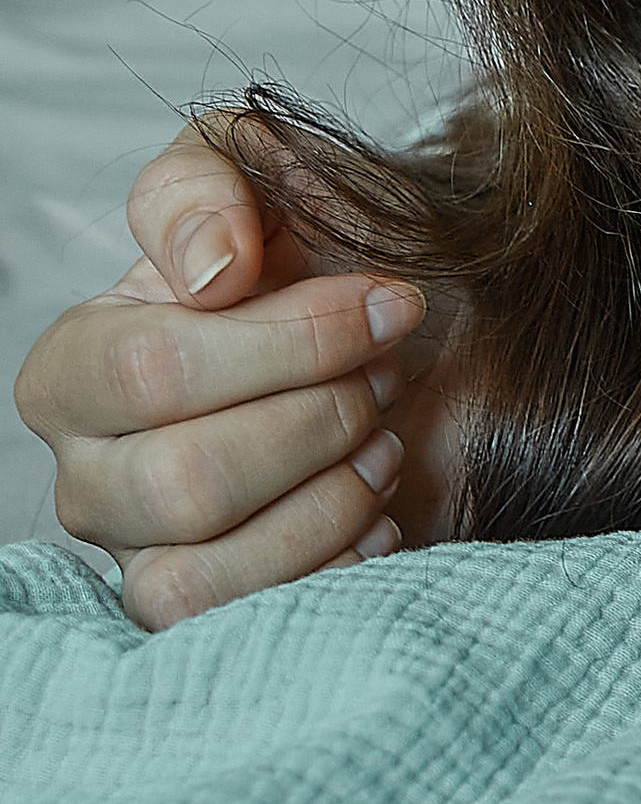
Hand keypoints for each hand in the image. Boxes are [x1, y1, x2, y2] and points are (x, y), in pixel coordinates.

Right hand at [13, 120, 429, 627]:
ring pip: (201, 575)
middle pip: (183, 483)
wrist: (403, 345)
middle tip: (387, 378)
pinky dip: (335, 571)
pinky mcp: (206, 619)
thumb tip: (211, 268)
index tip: (390, 306)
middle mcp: (87, 475)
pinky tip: (379, 515)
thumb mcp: (261, 174)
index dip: (290, 342)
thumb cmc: (319, 258)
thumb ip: (207, 184)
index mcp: (75, 365)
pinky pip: (251, 628)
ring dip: (326, 504)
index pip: (154, 371)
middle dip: (318, 423)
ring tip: (383, 446)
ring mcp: (140, 558)